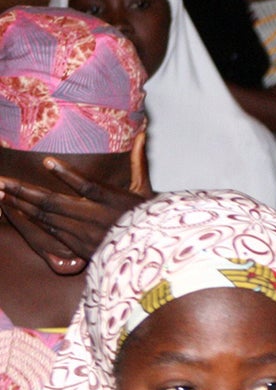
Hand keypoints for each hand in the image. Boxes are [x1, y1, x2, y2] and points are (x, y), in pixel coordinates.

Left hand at [0, 158, 150, 274]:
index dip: (68, 175)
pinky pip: (50, 232)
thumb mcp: (145, 191)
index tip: (47, 162)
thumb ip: (138, 162)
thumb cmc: (147, 219)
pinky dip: (32, 220)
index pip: (89, 188)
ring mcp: (86, 235)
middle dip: (24, 191)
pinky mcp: (79, 247)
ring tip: (2, 193)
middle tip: (2, 181)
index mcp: (114, 203)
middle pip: (55, 204)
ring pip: (47, 218)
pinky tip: (16, 210)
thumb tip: (141, 133)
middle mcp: (97, 219)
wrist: (147, 256)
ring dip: (22, 205)